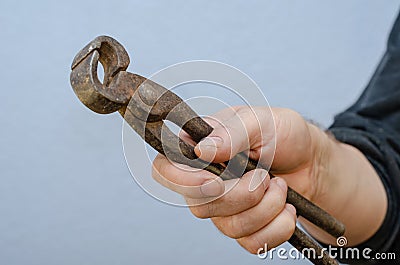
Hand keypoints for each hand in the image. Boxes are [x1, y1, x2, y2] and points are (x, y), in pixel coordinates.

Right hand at [152, 106, 386, 251]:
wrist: (312, 162)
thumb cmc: (283, 134)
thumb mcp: (261, 121)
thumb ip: (232, 133)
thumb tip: (202, 151)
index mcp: (199, 149)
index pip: (164, 170)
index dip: (182, 181)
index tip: (216, 180)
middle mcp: (204, 181)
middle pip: (198, 206)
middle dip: (240, 195)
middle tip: (265, 176)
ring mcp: (223, 208)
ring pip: (227, 227)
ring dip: (265, 208)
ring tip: (280, 187)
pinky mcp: (244, 228)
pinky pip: (251, 243)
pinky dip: (276, 227)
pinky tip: (286, 209)